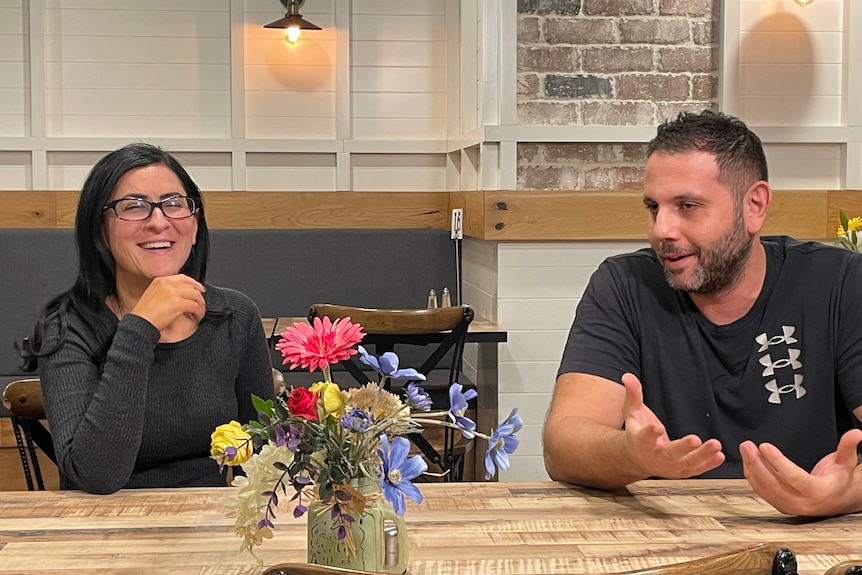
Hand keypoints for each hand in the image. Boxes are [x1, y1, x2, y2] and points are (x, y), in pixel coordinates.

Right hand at [128, 274, 205, 332]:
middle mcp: (167, 284)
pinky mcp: (178, 304)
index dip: (194, 283)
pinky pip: (195, 306)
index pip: (183, 278)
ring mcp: (173, 293)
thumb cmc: (144, 314)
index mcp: (160, 280)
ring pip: (196, 295)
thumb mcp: (153, 295)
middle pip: (191, 286)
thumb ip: (166, 291)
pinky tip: (197, 317)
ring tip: (200, 313)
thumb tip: (181, 294)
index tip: (200, 289)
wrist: (140, 322)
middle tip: (202, 304)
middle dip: (199, 296)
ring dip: (200, 305)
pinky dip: (199, 312)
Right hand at [621, 373, 724, 478]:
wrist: (638, 458)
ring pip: (687, 462)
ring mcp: (670, 466)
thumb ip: (633, 394)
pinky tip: (719, 455)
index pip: (645, 438)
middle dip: (682, 447)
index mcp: (641, 443)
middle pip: (669, 453)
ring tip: (715, 445)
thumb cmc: (636, 432)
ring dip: (702, 455)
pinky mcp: (682, 471)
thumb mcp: (632, 412)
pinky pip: (696, 469)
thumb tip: (627, 376)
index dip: (651, 433)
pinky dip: (708, 464)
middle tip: (695, 439)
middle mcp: (655, 457)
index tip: (658, 428)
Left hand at [740, 428, 861, 515]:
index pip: (793, 477)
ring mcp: (790, 506)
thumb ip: (848, 447)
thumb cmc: (840, 479)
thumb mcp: (846, 462)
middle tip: (747, 445)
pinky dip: (752, 478)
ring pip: (765, 489)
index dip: (777, 461)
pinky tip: (748, 462)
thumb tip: (857, 433)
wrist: (838, 499)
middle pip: (773, 484)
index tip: (764, 446)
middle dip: (757, 463)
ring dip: (751, 469)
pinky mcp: (781, 506)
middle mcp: (802, 503)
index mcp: (818, 492)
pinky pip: (763, 493)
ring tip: (745, 450)